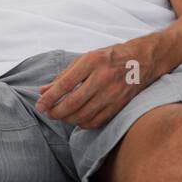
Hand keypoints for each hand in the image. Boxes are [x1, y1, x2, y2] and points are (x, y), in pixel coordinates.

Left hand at [35, 40, 162, 128]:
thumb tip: (43, 92)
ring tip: (60, 116)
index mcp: (92, 62)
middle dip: (56, 112)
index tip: (39, 105)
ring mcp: (114, 92)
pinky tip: (77, 120)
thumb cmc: (108, 58)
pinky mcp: (121, 104)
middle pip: (74, 102)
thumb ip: (64, 76)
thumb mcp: (85, 59)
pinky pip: (98, 120)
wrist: (142, 60)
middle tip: (48, 113)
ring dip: (68, 119)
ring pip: (85, 114)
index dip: (50, 98)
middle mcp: (104, 77)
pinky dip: (84, 124)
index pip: (65, 84)